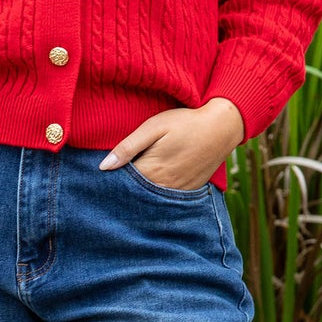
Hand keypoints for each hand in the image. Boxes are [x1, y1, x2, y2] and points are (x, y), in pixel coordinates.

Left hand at [98, 98, 245, 191]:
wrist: (222, 127)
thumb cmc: (185, 123)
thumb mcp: (153, 127)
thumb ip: (128, 147)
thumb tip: (103, 167)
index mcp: (151, 170)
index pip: (121, 184)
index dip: (111, 181)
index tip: (100, 180)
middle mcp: (164, 186)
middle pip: (135, 195)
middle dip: (123, 191)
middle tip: (110, 188)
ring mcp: (178, 191)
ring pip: (151, 199)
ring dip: (140, 195)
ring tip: (129, 188)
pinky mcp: (190, 190)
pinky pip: (168, 199)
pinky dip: (158, 195)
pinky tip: (152, 187)